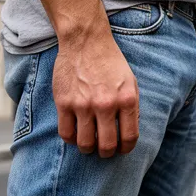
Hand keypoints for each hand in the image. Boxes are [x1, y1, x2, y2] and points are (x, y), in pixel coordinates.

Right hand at [53, 31, 138, 157]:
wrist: (86, 42)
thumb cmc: (111, 63)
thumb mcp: (131, 82)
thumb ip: (132, 107)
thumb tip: (129, 132)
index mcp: (127, 100)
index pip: (129, 137)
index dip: (126, 149)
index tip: (122, 150)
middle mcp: (106, 104)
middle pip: (106, 146)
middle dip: (107, 153)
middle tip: (105, 151)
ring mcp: (83, 105)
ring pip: (84, 144)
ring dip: (88, 149)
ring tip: (90, 144)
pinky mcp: (64, 103)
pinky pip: (66, 134)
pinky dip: (71, 139)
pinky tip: (76, 134)